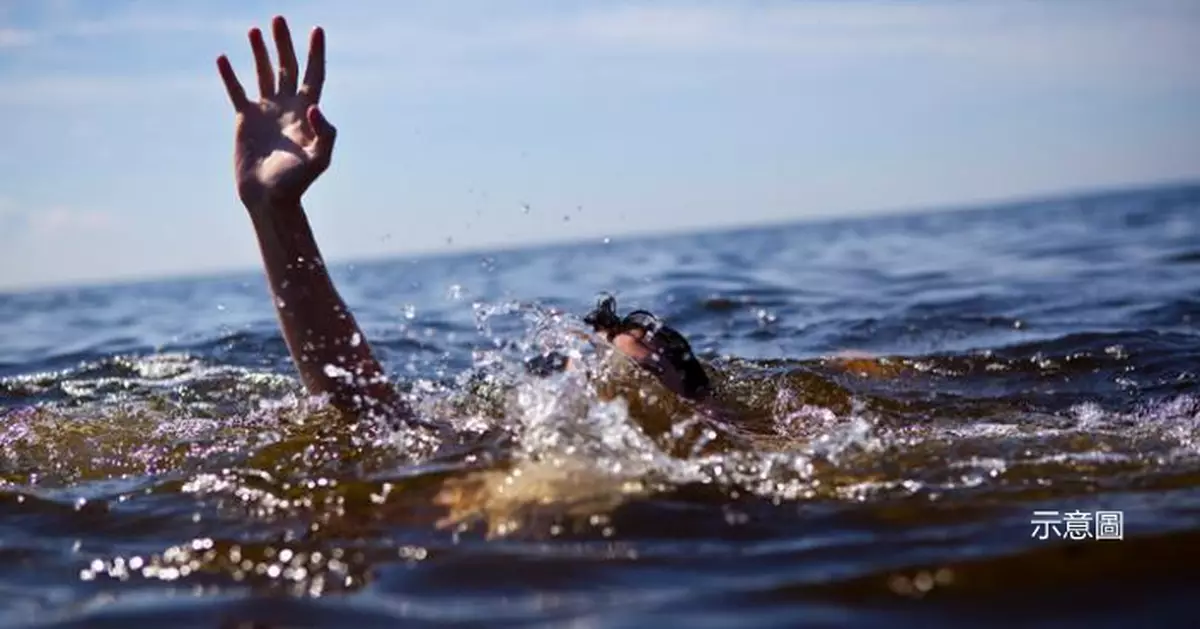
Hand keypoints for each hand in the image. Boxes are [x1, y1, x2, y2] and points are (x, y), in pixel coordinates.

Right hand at [216, 16, 333, 208]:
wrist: (269, 197)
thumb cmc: (296, 182)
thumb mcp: (319, 160)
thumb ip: (325, 133)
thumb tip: (315, 107)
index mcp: (307, 113)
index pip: (313, 74)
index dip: (315, 53)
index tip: (317, 29)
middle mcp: (287, 107)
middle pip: (287, 67)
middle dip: (283, 43)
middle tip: (278, 18)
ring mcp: (266, 112)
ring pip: (263, 74)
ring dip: (260, 52)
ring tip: (255, 30)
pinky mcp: (245, 119)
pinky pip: (236, 91)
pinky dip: (230, 75)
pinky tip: (223, 58)